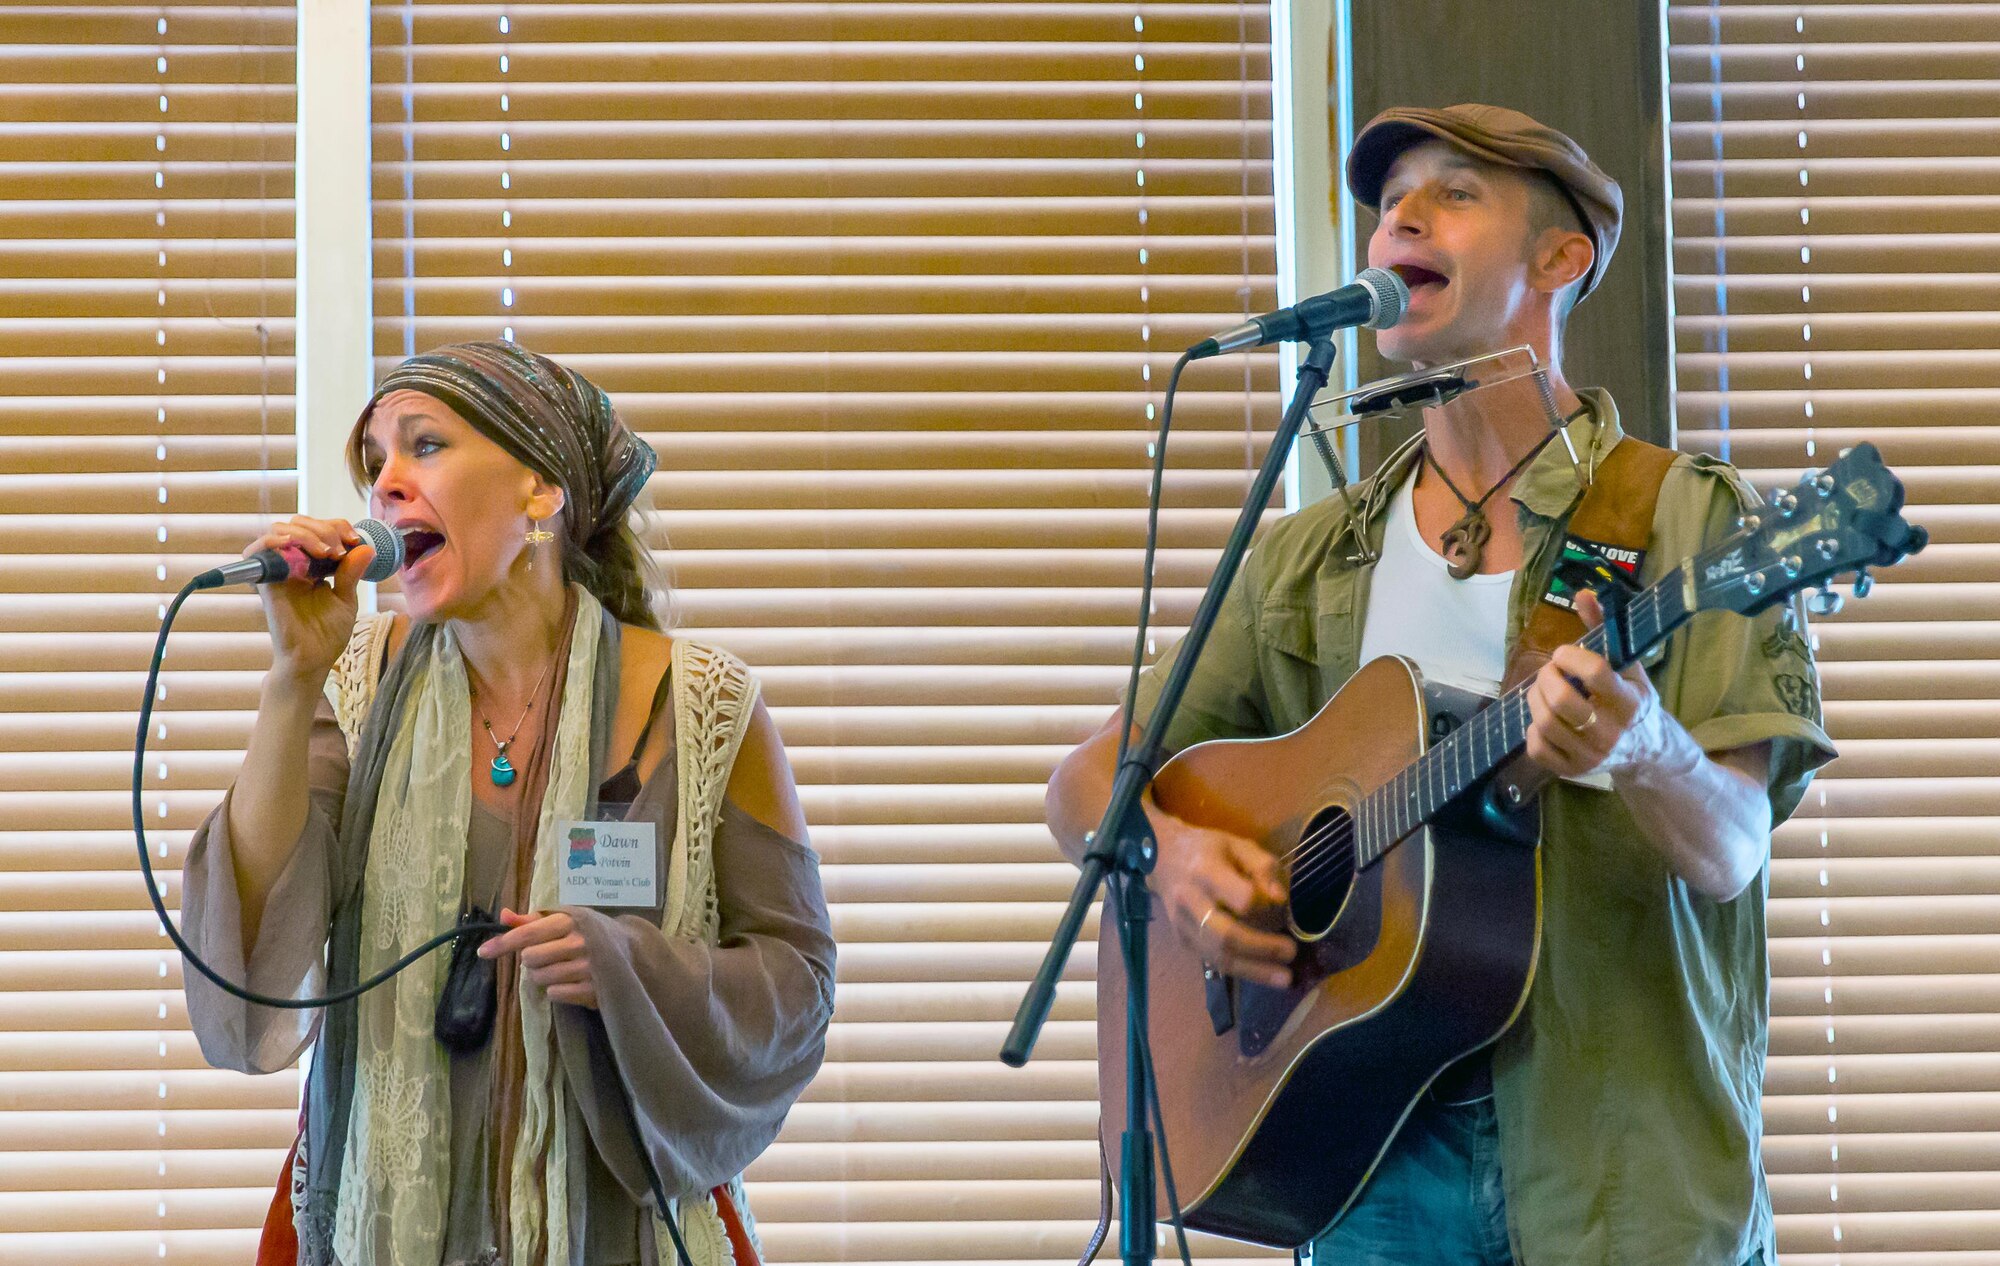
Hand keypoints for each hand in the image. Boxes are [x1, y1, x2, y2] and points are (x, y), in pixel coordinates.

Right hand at [250, 516, 375, 681]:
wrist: (312, 660)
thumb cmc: (327, 633)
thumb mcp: (346, 599)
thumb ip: (351, 572)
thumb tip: (367, 547)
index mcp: (311, 565)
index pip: (316, 529)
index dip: (335, 526)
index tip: (354, 540)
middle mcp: (292, 564)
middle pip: (297, 524)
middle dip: (324, 528)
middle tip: (341, 548)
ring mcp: (278, 571)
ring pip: (279, 531)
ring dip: (306, 533)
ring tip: (328, 552)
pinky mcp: (266, 582)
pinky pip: (259, 551)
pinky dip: (276, 541)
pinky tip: (298, 547)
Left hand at [478, 908, 598, 1008]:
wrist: (632, 949)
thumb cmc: (591, 931)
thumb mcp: (566, 918)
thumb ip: (533, 920)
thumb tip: (504, 916)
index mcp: (570, 920)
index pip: (528, 933)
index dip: (503, 943)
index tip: (483, 952)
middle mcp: (579, 942)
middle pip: (529, 959)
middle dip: (532, 960)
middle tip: (548, 955)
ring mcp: (587, 967)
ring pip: (540, 978)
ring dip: (543, 976)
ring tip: (561, 968)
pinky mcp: (592, 989)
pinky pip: (555, 994)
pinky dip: (557, 990)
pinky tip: (571, 981)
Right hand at [1143, 796, 1295, 987]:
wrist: (1162, 858)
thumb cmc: (1206, 849)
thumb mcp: (1237, 845)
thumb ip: (1262, 867)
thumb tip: (1280, 901)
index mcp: (1205, 871)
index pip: (1241, 899)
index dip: (1264, 905)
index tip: (1280, 905)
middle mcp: (1190, 901)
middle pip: (1227, 936)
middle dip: (1262, 949)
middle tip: (1291, 953)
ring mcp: (1183, 925)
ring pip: (1218, 957)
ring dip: (1254, 970)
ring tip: (1284, 978)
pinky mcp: (1182, 940)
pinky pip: (1213, 961)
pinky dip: (1240, 970)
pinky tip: (1262, 973)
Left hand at [1523, 588, 1663, 778]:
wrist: (1646, 751)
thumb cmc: (1632, 700)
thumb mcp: (1627, 665)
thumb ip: (1604, 628)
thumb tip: (1582, 593)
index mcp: (1629, 701)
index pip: (1593, 672)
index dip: (1569, 656)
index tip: (1563, 653)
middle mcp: (1611, 732)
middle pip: (1561, 700)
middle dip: (1546, 677)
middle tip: (1549, 671)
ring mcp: (1591, 755)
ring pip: (1544, 722)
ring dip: (1535, 698)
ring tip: (1544, 690)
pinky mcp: (1573, 771)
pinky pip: (1536, 747)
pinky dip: (1533, 728)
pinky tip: (1546, 718)